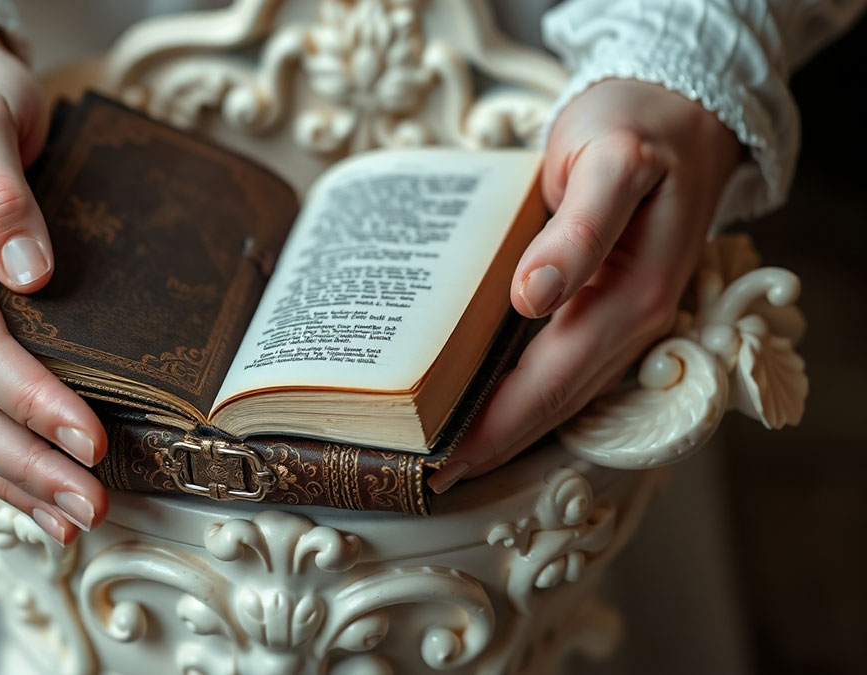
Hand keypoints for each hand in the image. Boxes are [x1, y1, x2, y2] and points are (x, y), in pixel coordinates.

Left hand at [429, 80, 740, 492]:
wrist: (679, 111)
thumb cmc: (636, 130)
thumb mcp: (611, 162)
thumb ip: (578, 230)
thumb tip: (534, 297)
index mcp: (631, 302)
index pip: (550, 387)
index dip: (496, 430)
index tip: (440, 463)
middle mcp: (631, 325)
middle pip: (552, 404)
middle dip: (490, 444)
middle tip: (423, 475)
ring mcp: (620, 321)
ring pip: (556, 393)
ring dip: (502, 427)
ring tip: (441, 451)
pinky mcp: (604, 309)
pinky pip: (558, 366)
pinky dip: (517, 390)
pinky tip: (477, 396)